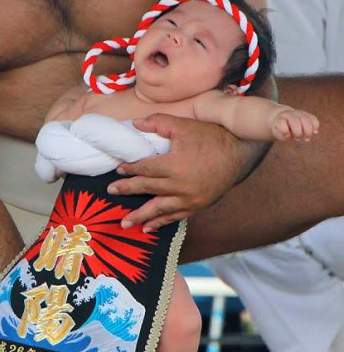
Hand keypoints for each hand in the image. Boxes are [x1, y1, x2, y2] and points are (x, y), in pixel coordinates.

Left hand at [107, 114, 245, 231]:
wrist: (240, 153)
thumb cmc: (211, 137)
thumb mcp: (184, 125)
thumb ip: (158, 123)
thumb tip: (135, 124)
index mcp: (174, 165)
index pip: (145, 169)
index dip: (130, 169)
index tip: (119, 170)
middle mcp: (180, 186)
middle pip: (147, 189)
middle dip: (127, 190)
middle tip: (111, 192)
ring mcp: (189, 199)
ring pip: (159, 209)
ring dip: (140, 216)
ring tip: (124, 222)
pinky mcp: (197, 205)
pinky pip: (175, 216)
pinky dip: (161, 222)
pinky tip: (149, 228)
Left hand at [271, 108, 318, 140]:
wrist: (283, 117)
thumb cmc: (280, 129)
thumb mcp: (278, 134)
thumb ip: (284, 135)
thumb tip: (293, 136)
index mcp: (280, 119)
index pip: (281, 124)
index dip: (285, 132)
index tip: (286, 136)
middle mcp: (289, 115)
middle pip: (295, 122)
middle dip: (298, 133)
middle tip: (297, 139)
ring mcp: (298, 113)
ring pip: (306, 120)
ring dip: (308, 131)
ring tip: (306, 138)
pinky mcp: (307, 114)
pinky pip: (313, 119)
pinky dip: (315, 126)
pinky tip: (314, 132)